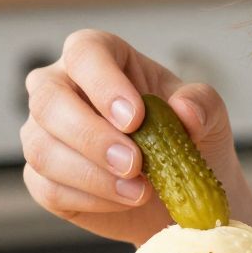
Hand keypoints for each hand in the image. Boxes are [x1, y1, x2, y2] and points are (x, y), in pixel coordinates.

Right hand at [21, 29, 249, 245]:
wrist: (183, 192)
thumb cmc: (189, 139)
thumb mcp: (209, 114)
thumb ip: (202, 104)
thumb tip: (185, 109)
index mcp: (100, 57)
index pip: (84, 52)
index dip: (104, 83)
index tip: (135, 118)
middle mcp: (61, 88)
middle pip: (48, 100)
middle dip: (91, 136)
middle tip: (136, 164)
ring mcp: (44, 133)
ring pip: (42, 148)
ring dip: (92, 175)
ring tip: (139, 191)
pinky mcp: (42, 177)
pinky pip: (47, 188)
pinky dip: (89, 199)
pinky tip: (123, 200)